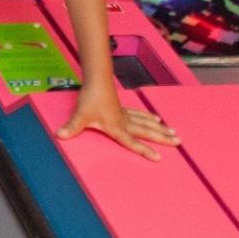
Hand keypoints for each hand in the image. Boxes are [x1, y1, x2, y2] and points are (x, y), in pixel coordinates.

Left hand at [56, 83, 178, 159]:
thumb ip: (72, 127)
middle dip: (162, 138)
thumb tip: (60, 136)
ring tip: (173, 133)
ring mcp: (125, 114)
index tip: (158, 157)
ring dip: (160, 128)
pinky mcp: (122, 107)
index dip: (145, 150)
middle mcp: (124, 122)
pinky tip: (156, 119)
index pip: (133, 142)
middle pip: (147, 131)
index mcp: (117, 127)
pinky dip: (149, 117)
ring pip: (146, 123)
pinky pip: (140, 114)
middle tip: (178, 142)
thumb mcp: (80, 115)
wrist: (96, 80)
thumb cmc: (90, 98)